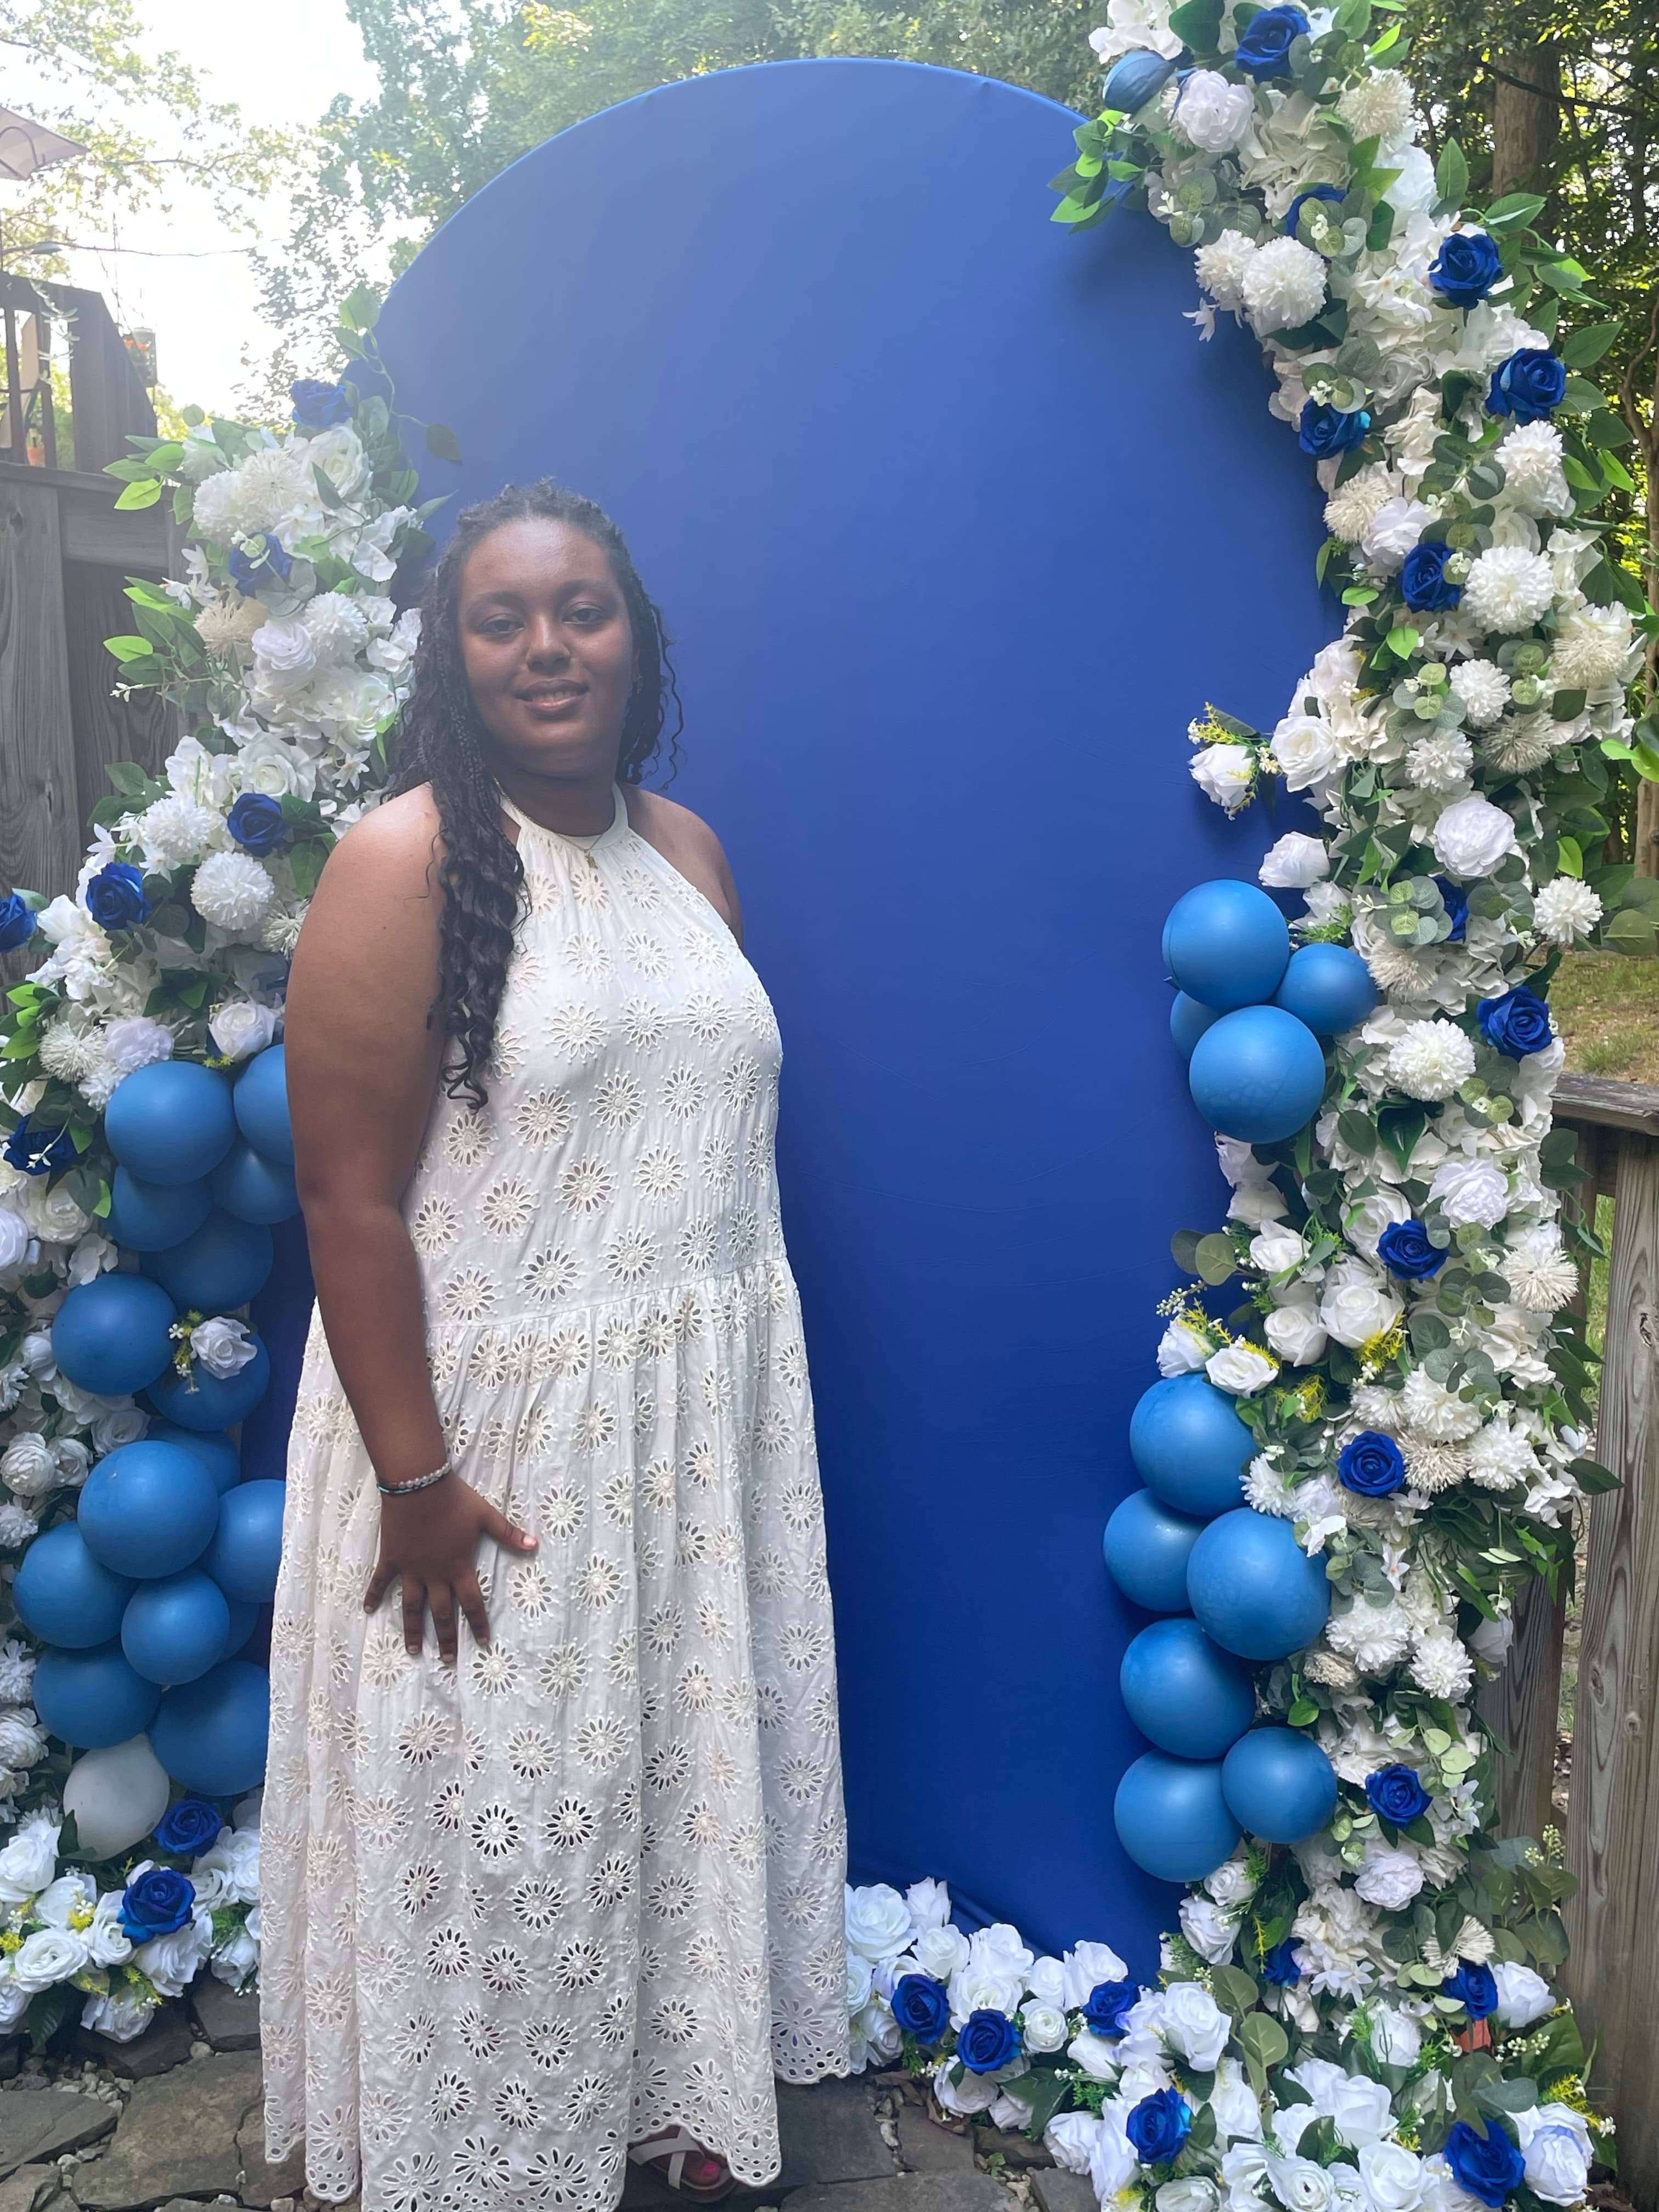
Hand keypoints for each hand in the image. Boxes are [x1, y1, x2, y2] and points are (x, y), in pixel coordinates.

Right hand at [364, 1474, 537, 1663]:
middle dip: (446, 1639)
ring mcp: (411, 1569)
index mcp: (459, 1566)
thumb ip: (509, 1534)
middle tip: (448, 1661)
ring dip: (413, 1630)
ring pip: (412, 1607)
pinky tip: (368, 1611)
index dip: (478, 1624)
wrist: (419, 1485)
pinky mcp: (392, 1559)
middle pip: (442, 1613)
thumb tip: (535, 1545)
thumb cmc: (455, 1500)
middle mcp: (435, 1574)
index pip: (473, 1603)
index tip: (482, 1643)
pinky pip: (380, 1582)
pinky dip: (374, 1596)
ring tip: (414, 1650)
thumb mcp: (486, 1516)